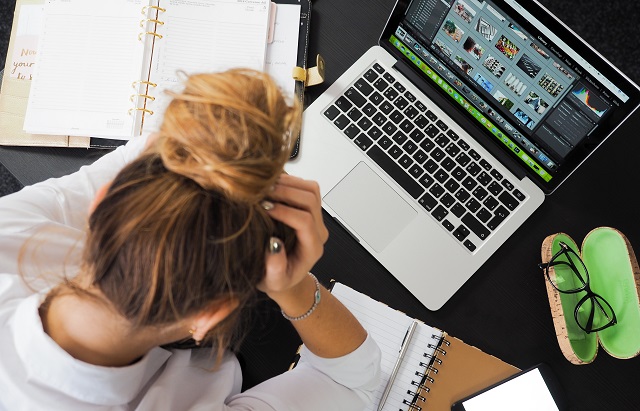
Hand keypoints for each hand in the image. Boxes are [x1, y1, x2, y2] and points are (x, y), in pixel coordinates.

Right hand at [257, 174, 327, 298]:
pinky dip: (288, 181)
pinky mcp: (309, 208)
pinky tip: (270, 185)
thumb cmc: (278, 279)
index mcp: (312, 248)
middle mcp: (318, 230)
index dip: (285, 212)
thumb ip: (275, 268)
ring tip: (265, 186)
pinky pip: (305, 187)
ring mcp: (315, 217)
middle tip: (262, 193)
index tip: (264, 208)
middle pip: (310, 200)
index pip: (305, 221)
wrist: (284, 275)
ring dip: (288, 183)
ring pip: (311, 189)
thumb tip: (273, 244)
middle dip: (286, 192)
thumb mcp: (273, 281)